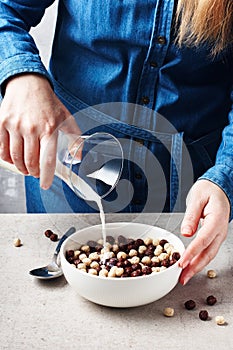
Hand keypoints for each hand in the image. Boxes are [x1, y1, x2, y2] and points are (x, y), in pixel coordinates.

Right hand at [0, 73, 80, 188]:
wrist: (28, 84)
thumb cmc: (48, 102)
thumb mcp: (66, 118)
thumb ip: (74, 138)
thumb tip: (77, 157)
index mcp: (49, 128)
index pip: (47, 159)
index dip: (46, 176)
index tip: (44, 184)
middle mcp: (31, 128)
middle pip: (30, 162)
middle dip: (33, 172)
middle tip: (36, 173)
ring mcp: (15, 126)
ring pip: (15, 157)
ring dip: (21, 168)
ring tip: (26, 168)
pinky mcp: (2, 123)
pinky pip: (2, 149)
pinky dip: (7, 158)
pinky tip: (14, 159)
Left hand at [179, 179, 229, 284]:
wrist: (218, 188)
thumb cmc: (208, 191)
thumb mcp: (197, 198)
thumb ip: (191, 216)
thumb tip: (186, 233)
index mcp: (217, 219)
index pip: (203, 239)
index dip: (192, 253)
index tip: (182, 262)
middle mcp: (220, 230)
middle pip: (208, 253)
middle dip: (195, 267)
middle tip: (182, 278)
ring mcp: (218, 235)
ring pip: (208, 255)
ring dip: (196, 267)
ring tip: (184, 277)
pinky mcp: (214, 237)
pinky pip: (207, 251)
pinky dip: (198, 260)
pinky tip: (190, 266)